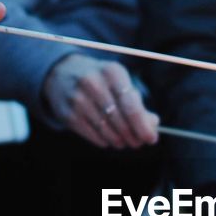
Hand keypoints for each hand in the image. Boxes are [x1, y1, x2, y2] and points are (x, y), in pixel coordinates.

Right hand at [43, 54, 159, 148]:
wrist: (63, 73)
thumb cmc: (101, 81)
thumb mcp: (120, 83)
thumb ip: (138, 103)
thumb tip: (153, 125)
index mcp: (112, 72)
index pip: (131, 105)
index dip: (143, 126)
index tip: (151, 138)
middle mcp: (93, 83)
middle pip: (120, 121)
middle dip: (133, 136)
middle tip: (138, 142)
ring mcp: (78, 99)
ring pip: (108, 131)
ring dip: (120, 141)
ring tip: (124, 140)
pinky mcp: (68, 114)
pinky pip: (94, 136)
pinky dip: (105, 141)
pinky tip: (108, 138)